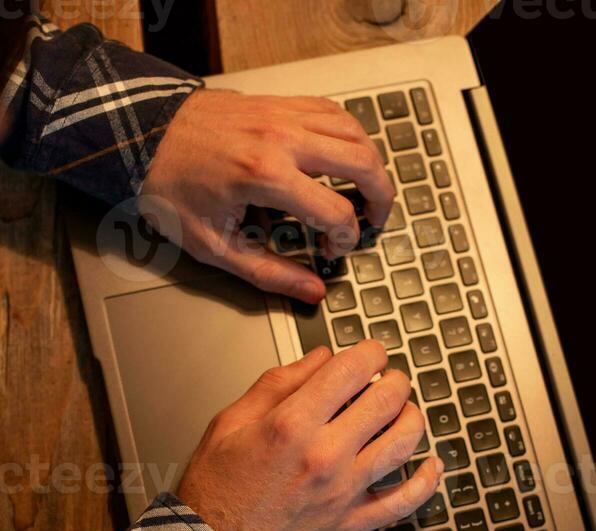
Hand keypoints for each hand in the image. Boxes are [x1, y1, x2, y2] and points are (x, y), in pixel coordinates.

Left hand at [139, 89, 393, 302]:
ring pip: (355, 132)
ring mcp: (283, 114)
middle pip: (362, 163)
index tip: (332, 252)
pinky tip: (346, 157)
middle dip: (381, 198)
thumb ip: (269, 273)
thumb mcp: (215, 247)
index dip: (345, 240)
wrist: (142, 136)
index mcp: (266, 176)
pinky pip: (333, 111)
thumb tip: (311, 292)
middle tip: (376, 221)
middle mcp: (282, 138)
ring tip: (369, 192)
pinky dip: (350, 135)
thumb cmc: (171, 188)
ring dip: (372, 164)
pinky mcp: (279, 102)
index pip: (336, 212)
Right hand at [177, 341, 443, 530]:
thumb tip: (319, 359)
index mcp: (291, 424)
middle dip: (393, 381)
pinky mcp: (352, 523)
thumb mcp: (229, 423)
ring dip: (411, 419)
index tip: (370, 354)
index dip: (370, 352)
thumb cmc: (214, 492)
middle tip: (387, 381)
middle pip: (388, 399)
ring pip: (404, 442)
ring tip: (403, 413)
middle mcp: (324, 454)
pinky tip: (432, 465)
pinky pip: (405, 501)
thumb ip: (277, 384)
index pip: (352, 369)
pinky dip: (426, 481)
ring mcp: (344, 490)